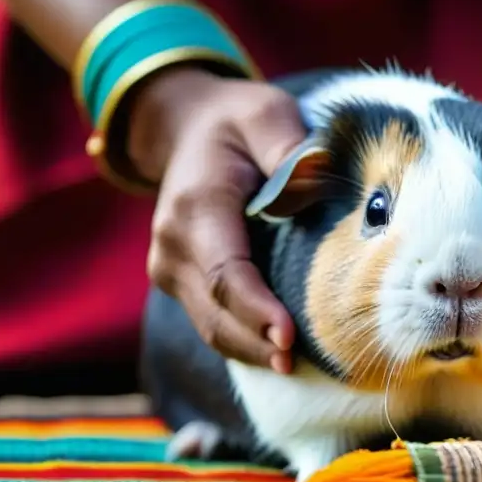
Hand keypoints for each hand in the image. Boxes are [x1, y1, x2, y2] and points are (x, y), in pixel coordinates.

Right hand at [127, 66, 306, 372]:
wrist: (188, 127)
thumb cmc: (238, 121)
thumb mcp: (266, 113)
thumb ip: (286, 145)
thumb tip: (311, 182)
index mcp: (196, 206)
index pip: (223, 272)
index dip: (255, 308)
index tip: (287, 335)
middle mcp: (172, 243)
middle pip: (216, 310)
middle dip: (257, 342)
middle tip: (300, 364)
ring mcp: (170, 266)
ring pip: (210, 325)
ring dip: (251, 350)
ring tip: (294, 368)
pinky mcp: (179, 280)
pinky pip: (211, 320)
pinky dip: (243, 340)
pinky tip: (278, 355)